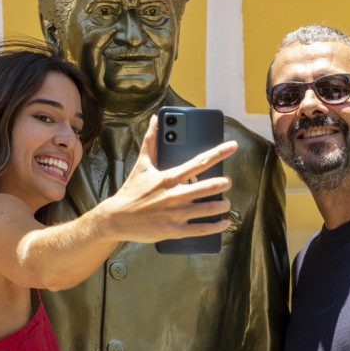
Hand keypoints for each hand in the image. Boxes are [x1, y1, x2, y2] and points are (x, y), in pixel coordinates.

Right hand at [98, 115, 234, 243]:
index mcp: (170, 177)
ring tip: (226, 202)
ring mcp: (176, 214)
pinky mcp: (174, 231)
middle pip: (210, 187)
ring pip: (209, 209)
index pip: (200, 162)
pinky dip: (216, 227)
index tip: (233, 146)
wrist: (116, 219)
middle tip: (227, 182)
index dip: (219, 152)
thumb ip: (151, 141)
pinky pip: (201, 229)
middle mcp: (175, 195)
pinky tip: (224, 223)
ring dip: (222, 205)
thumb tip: (154, 119)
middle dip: (223, 184)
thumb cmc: (131, 191)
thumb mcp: (142, 165)